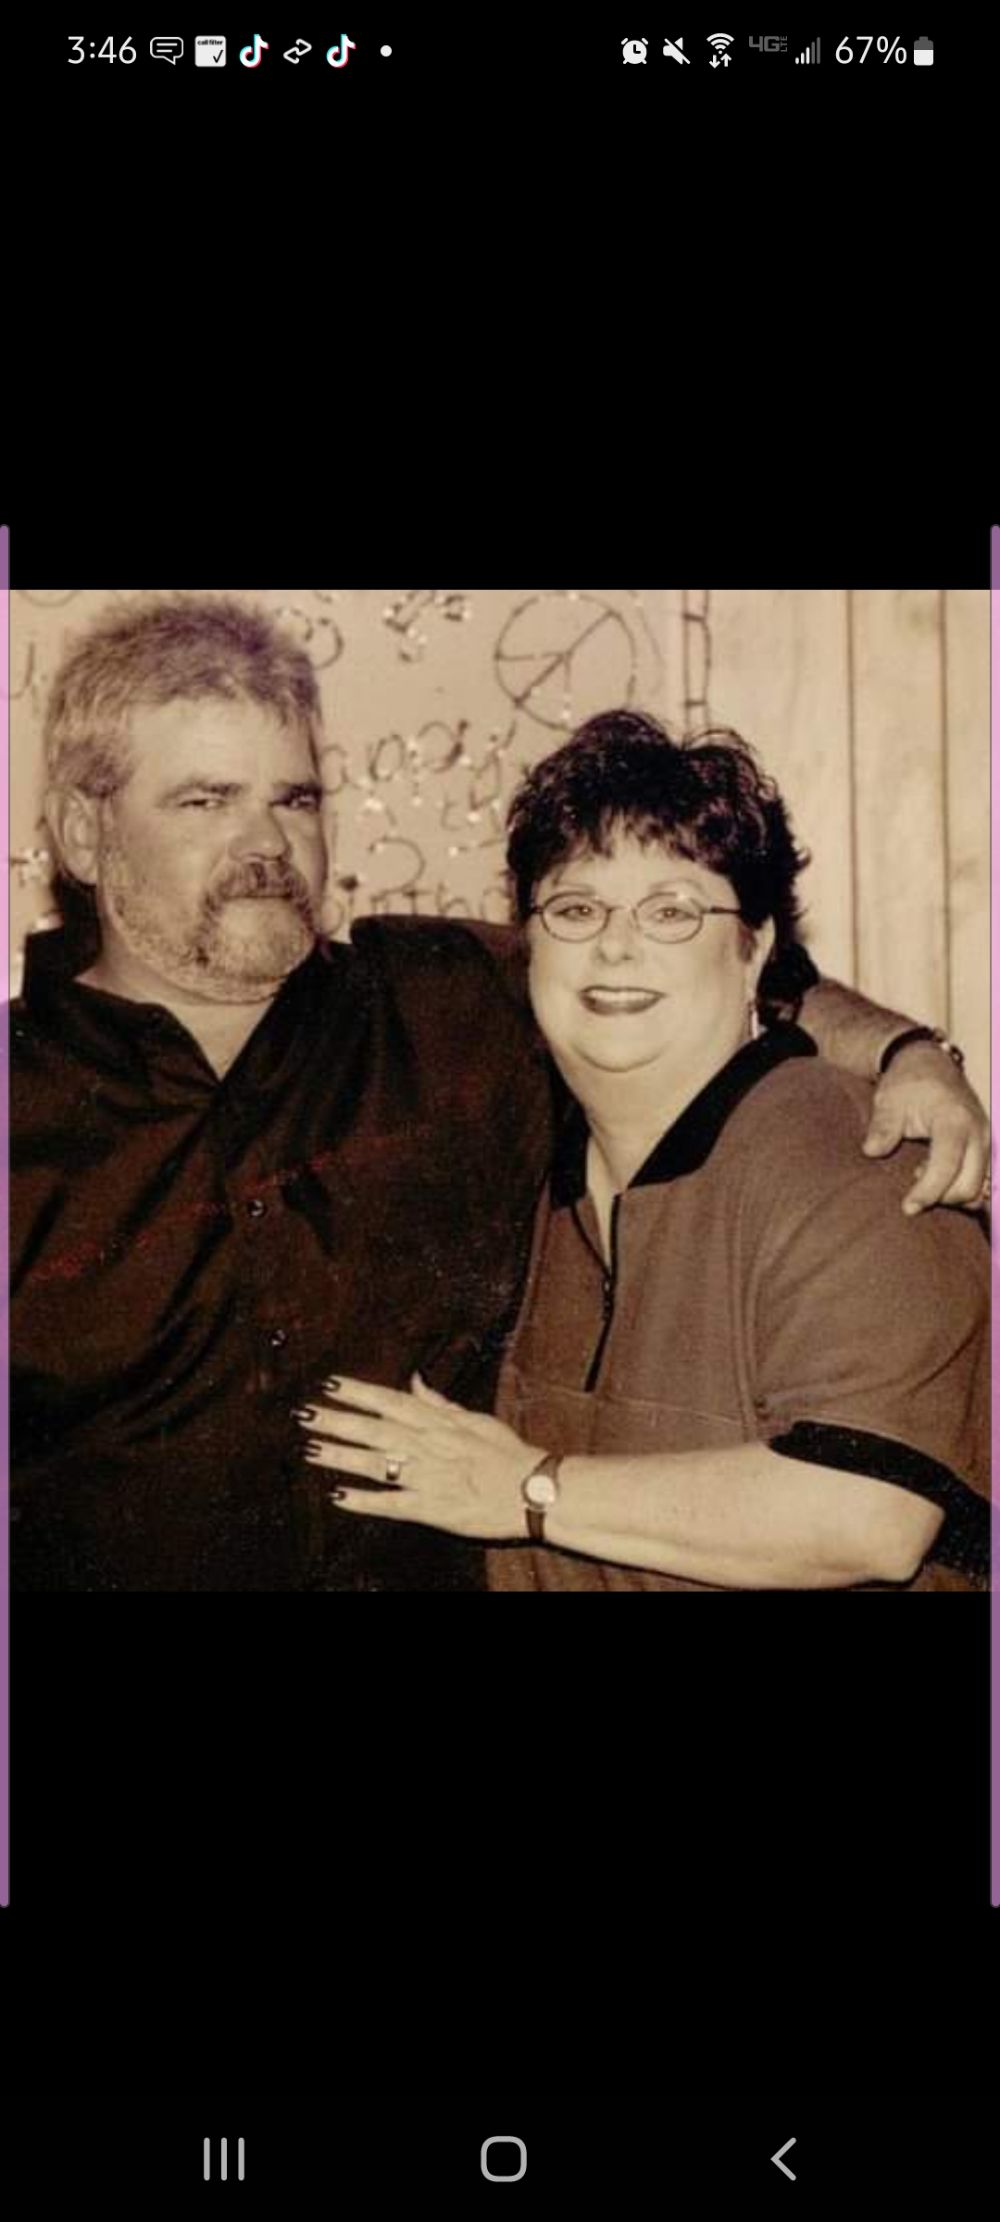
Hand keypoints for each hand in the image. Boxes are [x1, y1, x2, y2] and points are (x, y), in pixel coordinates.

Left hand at [298, 1373, 545, 1539]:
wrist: (532, 1489)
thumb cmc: (507, 1453)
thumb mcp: (474, 1418)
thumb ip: (438, 1402)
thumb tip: (414, 1381)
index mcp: (437, 1423)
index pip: (389, 1402)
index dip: (357, 1392)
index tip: (329, 1384)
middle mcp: (426, 1446)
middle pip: (373, 1430)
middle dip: (337, 1421)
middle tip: (304, 1415)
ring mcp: (426, 1477)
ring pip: (375, 1464)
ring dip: (341, 1456)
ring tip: (311, 1450)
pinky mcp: (430, 1508)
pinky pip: (391, 1503)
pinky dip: (364, 1501)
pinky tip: (339, 1497)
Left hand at [863, 1043, 990, 1213]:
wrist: (930, 1063)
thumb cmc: (908, 1081)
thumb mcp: (889, 1099)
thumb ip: (883, 1126)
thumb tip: (872, 1151)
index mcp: (954, 1120)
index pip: (947, 1165)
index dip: (928, 1191)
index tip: (907, 1207)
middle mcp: (978, 1132)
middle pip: (968, 1185)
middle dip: (939, 1198)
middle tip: (910, 1195)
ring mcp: (985, 1140)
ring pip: (976, 1187)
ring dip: (948, 1193)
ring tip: (919, 1174)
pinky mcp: (984, 1147)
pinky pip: (978, 1179)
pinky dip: (957, 1186)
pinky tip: (932, 1172)